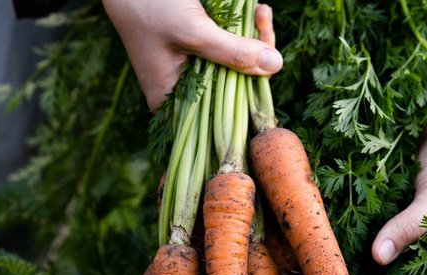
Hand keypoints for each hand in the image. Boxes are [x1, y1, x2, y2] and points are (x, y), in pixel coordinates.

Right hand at [101, 0, 281, 109]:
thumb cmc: (150, 6)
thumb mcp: (194, 32)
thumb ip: (232, 52)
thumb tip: (275, 66)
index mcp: (171, 100)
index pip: (223, 111)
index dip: (252, 91)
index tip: (270, 62)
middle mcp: (181, 90)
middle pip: (233, 86)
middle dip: (256, 55)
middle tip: (262, 20)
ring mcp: (190, 69)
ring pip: (234, 64)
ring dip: (252, 38)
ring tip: (259, 12)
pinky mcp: (196, 49)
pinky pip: (226, 47)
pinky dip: (242, 29)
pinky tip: (253, 11)